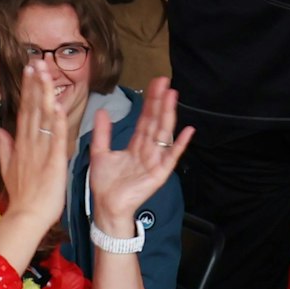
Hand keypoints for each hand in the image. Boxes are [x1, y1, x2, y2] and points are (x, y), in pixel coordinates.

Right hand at [0, 59, 71, 233]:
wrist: (26, 216)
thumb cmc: (23, 195)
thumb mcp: (9, 167)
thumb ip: (5, 146)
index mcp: (22, 144)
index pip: (25, 110)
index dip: (28, 89)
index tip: (30, 70)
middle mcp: (29, 143)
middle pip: (32, 107)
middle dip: (35, 83)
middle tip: (36, 60)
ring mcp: (41, 150)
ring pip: (43, 116)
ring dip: (44, 93)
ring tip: (45, 72)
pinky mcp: (54, 161)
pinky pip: (56, 137)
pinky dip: (58, 121)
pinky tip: (58, 104)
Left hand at [86, 77, 192, 231]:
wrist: (106, 206)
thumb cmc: (105, 184)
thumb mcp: (100, 153)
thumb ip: (103, 133)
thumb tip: (102, 111)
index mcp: (136, 146)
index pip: (145, 119)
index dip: (150, 102)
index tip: (156, 84)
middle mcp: (148, 151)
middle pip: (156, 122)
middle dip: (160, 102)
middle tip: (166, 82)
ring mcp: (156, 161)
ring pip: (163, 133)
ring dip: (168, 115)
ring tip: (173, 96)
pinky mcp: (159, 173)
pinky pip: (171, 156)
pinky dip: (181, 144)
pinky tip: (189, 130)